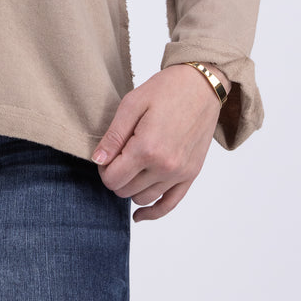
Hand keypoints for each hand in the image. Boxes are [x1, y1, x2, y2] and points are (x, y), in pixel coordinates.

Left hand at [91, 64, 227, 222]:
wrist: (201, 85)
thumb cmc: (166, 90)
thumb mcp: (132, 104)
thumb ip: (113, 136)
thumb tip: (98, 161)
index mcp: (147, 148)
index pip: (112, 178)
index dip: (103, 168)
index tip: (106, 154)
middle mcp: (165, 166)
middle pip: (125, 190)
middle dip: (115, 176)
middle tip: (117, 156)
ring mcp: (180, 173)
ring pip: (143, 198)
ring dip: (131, 188)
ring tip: (131, 168)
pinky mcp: (191, 174)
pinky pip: (170, 204)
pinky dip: (153, 212)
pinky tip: (139, 215)